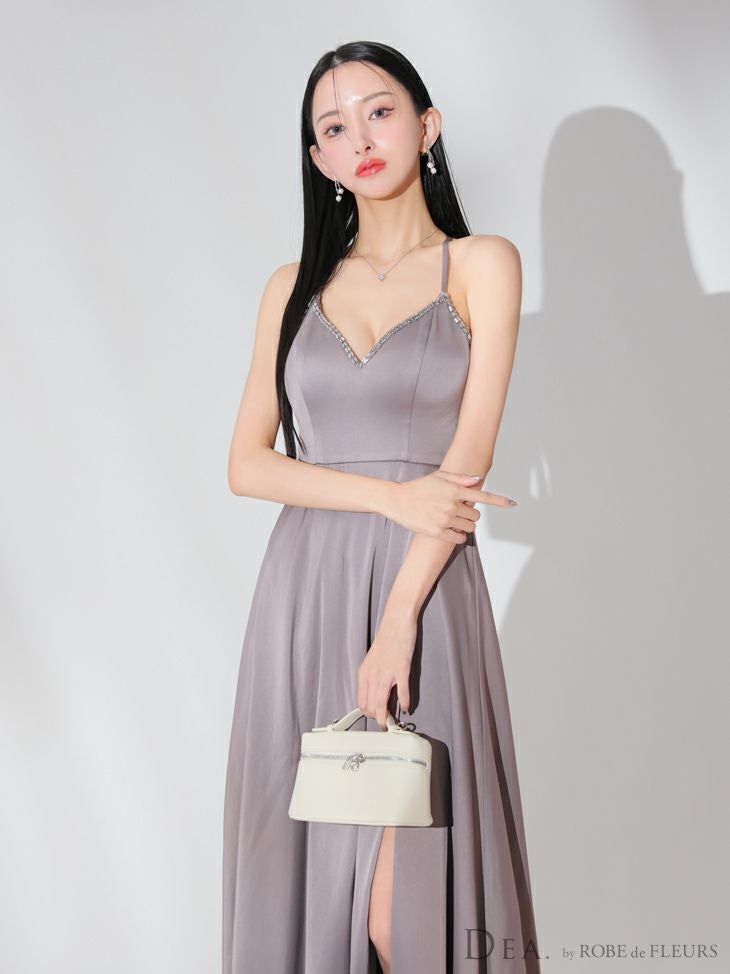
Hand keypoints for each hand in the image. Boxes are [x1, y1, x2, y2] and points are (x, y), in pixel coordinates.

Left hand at [356, 609, 416, 729]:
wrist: (396, 622)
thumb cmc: (386, 640)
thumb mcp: (373, 660)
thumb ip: (373, 677)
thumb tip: (376, 694)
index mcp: (364, 673)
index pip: (361, 702)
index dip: (368, 713)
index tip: (375, 717)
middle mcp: (372, 675)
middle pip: (370, 706)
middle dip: (377, 718)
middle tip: (385, 722)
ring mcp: (387, 673)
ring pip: (381, 704)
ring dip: (386, 717)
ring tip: (392, 723)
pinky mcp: (402, 669)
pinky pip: (402, 693)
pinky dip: (405, 703)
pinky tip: (407, 707)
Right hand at [380, 470, 516, 542]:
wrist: (398, 500)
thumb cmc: (419, 487)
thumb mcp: (439, 477)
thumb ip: (460, 479)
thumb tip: (478, 480)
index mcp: (454, 490)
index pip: (482, 496)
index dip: (499, 501)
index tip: (512, 504)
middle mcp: (451, 505)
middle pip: (476, 515)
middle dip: (470, 513)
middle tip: (457, 510)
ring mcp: (445, 519)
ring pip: (470, 527)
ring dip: (465, 524)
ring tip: (451, 519)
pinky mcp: (438, 532)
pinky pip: (459, 538)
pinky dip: (459, 535)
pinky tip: (451, 530)